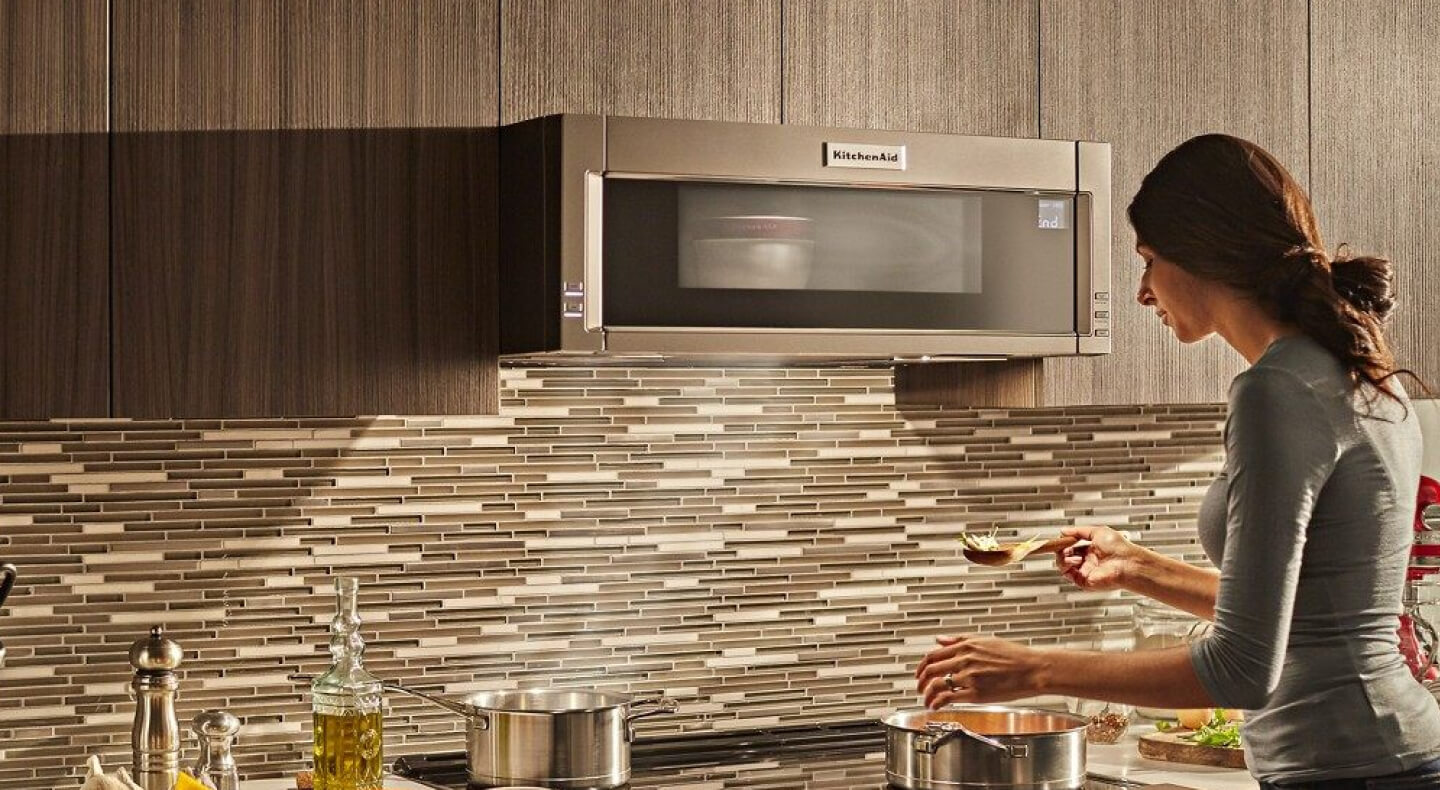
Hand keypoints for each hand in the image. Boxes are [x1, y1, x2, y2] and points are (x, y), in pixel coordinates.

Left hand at [913, 634, 1048, 708]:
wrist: (1033, 669)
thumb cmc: (1015, 656)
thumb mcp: (985, 640)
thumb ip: (960, 639)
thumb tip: (940, 639)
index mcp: (965, 646)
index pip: (933, 655)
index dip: (922, 666)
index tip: (919, 673)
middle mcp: (965, 659)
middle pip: (931, 670)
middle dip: (921, 681)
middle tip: (919, 688)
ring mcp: (969, 676)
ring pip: (937, 684)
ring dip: (927, 694)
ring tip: (926, 700)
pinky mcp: (976, 692)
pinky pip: (948, 697)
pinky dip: (937, 703)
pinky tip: (936, 706)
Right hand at [1055, 525, 1137, 591]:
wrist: (1127, 563)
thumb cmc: (1119, 548)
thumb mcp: (1098, 531)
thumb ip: (1079, 531)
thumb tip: (1064, 530)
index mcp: (1092, 550)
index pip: (1071, 546)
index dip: (1064, 542)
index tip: (1061, 538)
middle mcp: (1087, 561)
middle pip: (1065, 555)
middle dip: (1061, 548)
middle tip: (1062, 544)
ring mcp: (1085, 571)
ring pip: (1063, 564)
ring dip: (1063, 557)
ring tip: (1071, 553)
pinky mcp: (1083, 580)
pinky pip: (1067, 574)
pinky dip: (1066, 565)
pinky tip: (1076, 560)